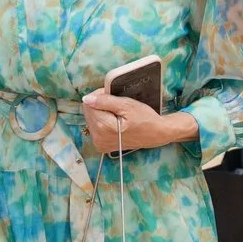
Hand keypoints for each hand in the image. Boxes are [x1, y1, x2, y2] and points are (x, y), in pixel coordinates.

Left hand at [80, 90, 201, 154]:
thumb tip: (87, 99)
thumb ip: (105, 101)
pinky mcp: (101, 145)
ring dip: (101, 113)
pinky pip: (95, 127)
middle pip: (88, 112)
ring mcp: (99, 144)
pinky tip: (113, 121)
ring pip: (91, 119)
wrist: (155, 134)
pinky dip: (102, 121)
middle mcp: (98, 138)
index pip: (89, 104)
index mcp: (103, 127)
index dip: (99, 96)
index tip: (112, 96)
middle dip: (99, 105)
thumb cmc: (144, 118)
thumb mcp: (127, 105)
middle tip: (116, 105)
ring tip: (116, 114)